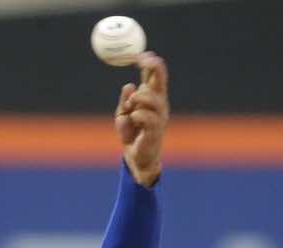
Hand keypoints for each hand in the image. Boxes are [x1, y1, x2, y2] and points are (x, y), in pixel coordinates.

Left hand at [115, 53, 168, 187]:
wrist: (136, 158)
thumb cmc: (131, 134)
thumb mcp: (123, 113)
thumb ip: (125, 100)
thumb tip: (128, 85)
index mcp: (153, 99)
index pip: (156, 77)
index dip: (152, 64)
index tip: (143, 55)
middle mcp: (159, 106)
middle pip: (159, 83)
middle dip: (153, 71)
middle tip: (144, 63)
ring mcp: (159, 118)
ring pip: (151, 98)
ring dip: (138, 98)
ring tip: (130, 107)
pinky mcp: (155, 130)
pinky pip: (145, 116)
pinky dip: (136, 115)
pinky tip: (133, 121)